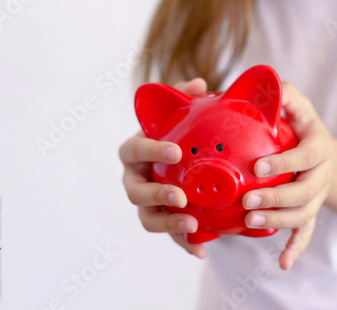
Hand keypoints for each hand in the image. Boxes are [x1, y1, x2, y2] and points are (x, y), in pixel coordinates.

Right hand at [119, 78, 208, 258]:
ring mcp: (148, 202)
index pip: (135, 149)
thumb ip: (185, 100)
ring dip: (168, 225)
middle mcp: (136, 178)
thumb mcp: (182, 116)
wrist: (184, 161)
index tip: (176, 152)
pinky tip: (202, 251)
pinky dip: (184, 244)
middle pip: (135, 191)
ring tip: (192, 227)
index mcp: (137, 151)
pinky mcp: (163, 219)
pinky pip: (170, 235)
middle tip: (180, 197)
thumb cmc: (177, 135)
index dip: (151, 150)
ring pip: (148, 218)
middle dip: (156, 195)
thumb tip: (197, 85)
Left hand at [242, 82, 333, 269]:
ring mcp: (318, 195)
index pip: (306, 155)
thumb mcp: (299, 106)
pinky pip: (307, 232)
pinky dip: (296, 247)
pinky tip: (283, 263)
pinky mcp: (311, 211)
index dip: (285, 161)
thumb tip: (267, 81)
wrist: (323, 153)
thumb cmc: (303, 127)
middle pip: (305, 192)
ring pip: (304, 214)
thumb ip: (285, 95)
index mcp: (319, 146)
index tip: (258, 166)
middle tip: (248, 200)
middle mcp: (322, 173)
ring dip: (279, 221)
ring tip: (251, 222)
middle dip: (277, 198)